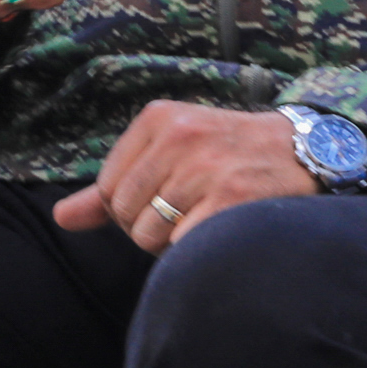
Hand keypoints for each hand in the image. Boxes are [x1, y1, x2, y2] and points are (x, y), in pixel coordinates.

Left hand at [51, 101, 319, 254]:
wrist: (305, 150)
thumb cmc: (228, 153)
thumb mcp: (169, 151)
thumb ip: (110, 187)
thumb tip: (61, 219)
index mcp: (158, 118)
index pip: (108, 189)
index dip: (131, 207)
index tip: (166, 195)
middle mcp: (180, 137)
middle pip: (127, 215)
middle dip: (150, 227)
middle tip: (190, 209)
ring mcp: (206, 168)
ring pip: (150, 235)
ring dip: (173, 242)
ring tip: (205, 217)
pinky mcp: (231, 200)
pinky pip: (181, 247)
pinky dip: (195, 249)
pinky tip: (219, 228)